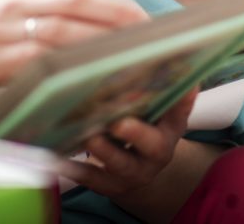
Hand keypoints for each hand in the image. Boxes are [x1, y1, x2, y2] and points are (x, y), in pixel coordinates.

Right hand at [0, 0, 148, 117]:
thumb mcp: (3, 29)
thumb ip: (39, 30)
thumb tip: (81, 45)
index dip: (117, 3)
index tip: (147, 18)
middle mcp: (19, 6)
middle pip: (81, 4)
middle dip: (121, 17)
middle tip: (154, 35)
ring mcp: (4, 31)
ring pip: (64, 30)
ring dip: (102, 43)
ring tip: (134, 58)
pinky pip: (36, 62)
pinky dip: (66, 69)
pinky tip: (87, 80)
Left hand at [58, 88, 198, 197]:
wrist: (140, 172)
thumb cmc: (146, 130)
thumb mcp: (160, 113)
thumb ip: (161, 90)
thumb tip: (170, 58)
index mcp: (171, 129)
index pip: (181, 112)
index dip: (184, 102)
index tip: (184, 86)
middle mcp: (158, 153)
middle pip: (153, 145)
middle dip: (136, 133)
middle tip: (119, 122)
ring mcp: (135, 172)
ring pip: (121, 163)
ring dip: (105, 151)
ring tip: (89, 137)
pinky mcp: (112, 185)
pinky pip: (93, 179)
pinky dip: (76, 170)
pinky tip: (59, 160)